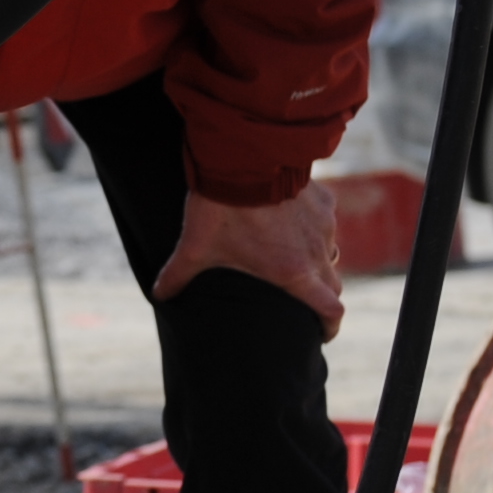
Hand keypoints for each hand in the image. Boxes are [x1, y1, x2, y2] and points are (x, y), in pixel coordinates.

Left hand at [151, 186, 348, 341]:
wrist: (244, 158)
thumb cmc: (221, 207)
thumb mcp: (196, 246)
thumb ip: (178, 275)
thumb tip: (159, 295)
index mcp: (293, 272)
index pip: (330, 310)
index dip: (330, 326)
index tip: (321, 334)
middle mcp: (315, 251)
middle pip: (334, 287)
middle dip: (323, 300)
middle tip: (307, 304)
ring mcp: (323, 225)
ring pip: (331, 254)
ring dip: (319, 264)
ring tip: (299, 264)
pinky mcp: (323, 200)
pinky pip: (326, 223)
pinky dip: (315, 230)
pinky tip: (296, 224)